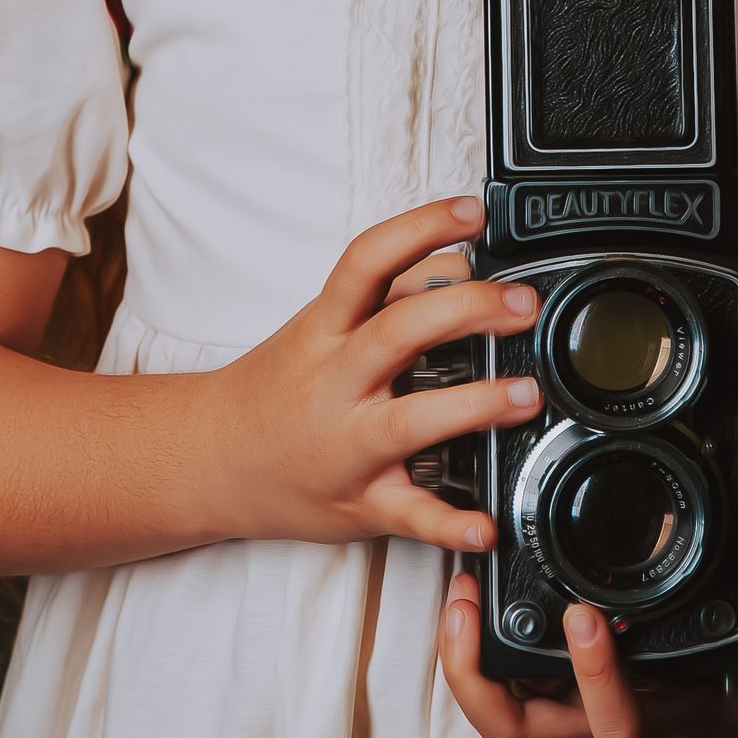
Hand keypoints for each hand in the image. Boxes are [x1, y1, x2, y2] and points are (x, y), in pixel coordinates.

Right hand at [206, 194, 544, 550]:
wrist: (211, 460)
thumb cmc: (278, 386)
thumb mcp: (320, 327)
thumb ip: (385, 296)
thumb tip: (459, 262)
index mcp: (324, 329)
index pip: (367, 262)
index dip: (421, 228)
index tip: (471, 212)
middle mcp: (333, 382)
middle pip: (398, 333)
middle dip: (467, 311)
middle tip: (522, 304)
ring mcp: (346, 446)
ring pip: (409, 422)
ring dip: (474, 406)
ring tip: (525, 394)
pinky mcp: (360, 503)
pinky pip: (409, 517)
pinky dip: (450, 524)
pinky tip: (486, 525)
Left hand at [436, 469, 737, 737]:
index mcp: (689, 715)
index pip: (623, 722)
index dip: (593, 679)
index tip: (585, 615)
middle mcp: (633, 724)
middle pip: (527, 737)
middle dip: (478, 678)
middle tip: (464, 602)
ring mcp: (606, 714)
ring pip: (515, 717)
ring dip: (473, 662)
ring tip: (463, 589)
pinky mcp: (595, 699)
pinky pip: (530, 688)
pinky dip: (494, 650)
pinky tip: (489, 593)